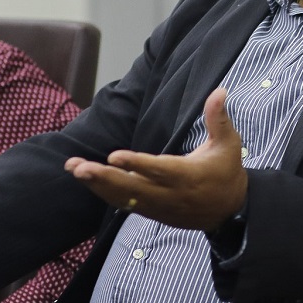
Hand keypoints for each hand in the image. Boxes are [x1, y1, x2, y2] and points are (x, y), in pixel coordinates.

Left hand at [64, 87, 247, 230]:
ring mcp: (159, 206)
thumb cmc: (227, 172)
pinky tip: (86, 179)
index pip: (159, 170)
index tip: (114, 156)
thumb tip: (219, 90)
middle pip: (133, 188)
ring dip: (97, 184)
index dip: (136, 164)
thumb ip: (219, 119)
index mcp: (188, 176)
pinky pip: (125, 203)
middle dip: (104, 178)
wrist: (229, 212)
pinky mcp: (152, 212)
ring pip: (124, 197)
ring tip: (73, 168)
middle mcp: (170, 194)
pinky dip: (105, 192)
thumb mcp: (229, 145)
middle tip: (79, 167)